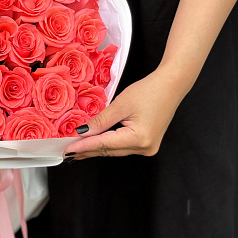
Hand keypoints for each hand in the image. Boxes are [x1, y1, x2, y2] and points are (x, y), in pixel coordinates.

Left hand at [63, 66, 186, 159]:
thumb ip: (100, 121)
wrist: (171, 85)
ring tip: (77, 148)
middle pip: (109, 150)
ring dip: (96, 148)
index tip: (67, 150)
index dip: (83, 147)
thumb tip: (82, 132)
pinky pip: (122, 147)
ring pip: (115, 150)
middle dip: (87, 150)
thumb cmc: (149, 90)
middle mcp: (144, 148)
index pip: (104, 144)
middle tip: (67, 152)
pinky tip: (95, 143)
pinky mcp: (148, 144)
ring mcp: (147, 148)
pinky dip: (108, 144)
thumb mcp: (120, 104)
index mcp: (139, 138)